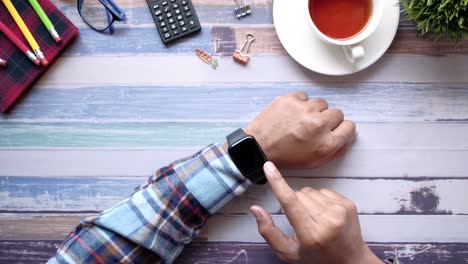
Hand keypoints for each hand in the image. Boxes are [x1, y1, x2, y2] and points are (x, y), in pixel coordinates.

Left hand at [244, 91, 355, 167]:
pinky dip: (300, 104)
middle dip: (328, 120)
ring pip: (321, 103)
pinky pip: (305, 97)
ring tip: (302, 120)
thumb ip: (336, 150)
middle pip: (338, 113)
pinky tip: (292, 114)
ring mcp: (305, 109)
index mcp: (327, 143)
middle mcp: (319, 124)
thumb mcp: (315, 162)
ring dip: (314, 110)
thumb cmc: (286, 156)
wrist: (259, 147)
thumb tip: (347, 135)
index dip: (342, 129)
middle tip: (315, 126)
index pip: (350, 126)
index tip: (334, 130)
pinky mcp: (291, 99)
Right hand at [250, 162, 382, 263]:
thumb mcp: (288, 252)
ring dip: (307, 201)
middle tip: (300, 221)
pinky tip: (324, 215)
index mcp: (311, 235)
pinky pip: (323, 190)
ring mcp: (340, 211)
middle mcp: (328, 220)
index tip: (268, 166)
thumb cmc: (316, 258)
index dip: (277, 183)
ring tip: (314, 219)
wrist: (350, 261)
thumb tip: (255, 208)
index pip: (290, 202)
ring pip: (310, 191)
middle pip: (298, 195)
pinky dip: (319, 200)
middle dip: (294, 203)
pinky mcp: (348, 204)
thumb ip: (268, 231)